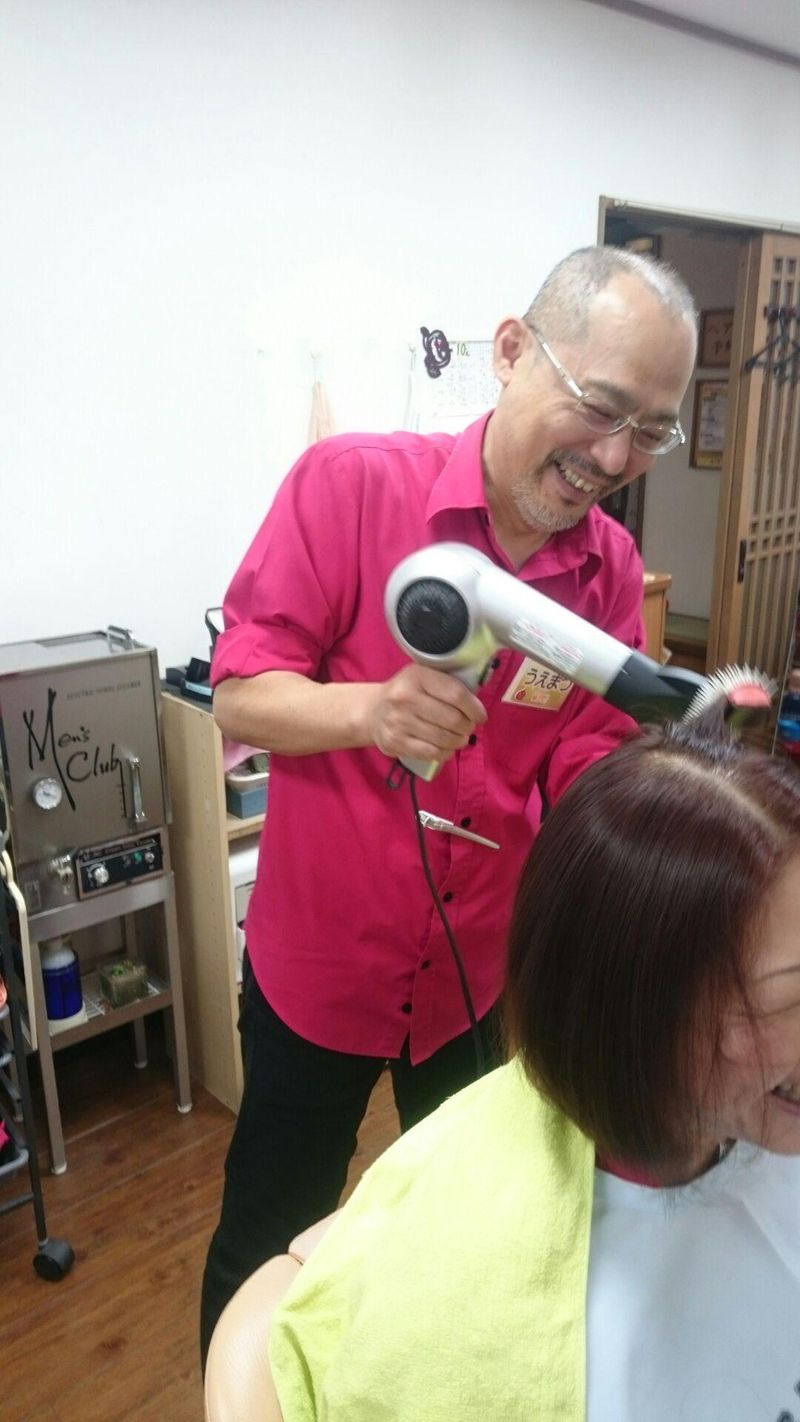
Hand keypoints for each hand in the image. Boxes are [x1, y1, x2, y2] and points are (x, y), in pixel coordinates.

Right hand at [366, 664, 486, 765]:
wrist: (372, 711)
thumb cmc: (407, 693)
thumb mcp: (422, 678)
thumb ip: (446, 685)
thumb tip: (477, 704)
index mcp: (417, 676)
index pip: (456, 694)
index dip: (474, 708)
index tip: (480, 715)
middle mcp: (405, 698)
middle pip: (452, 719)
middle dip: (468, 726)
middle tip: (469, 727)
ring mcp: (398, 722)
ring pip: (444, 738)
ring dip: (459, 740)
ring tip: (460, 737)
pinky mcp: (395, 742)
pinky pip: (431, 753)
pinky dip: (445, 753)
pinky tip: (447, 748)